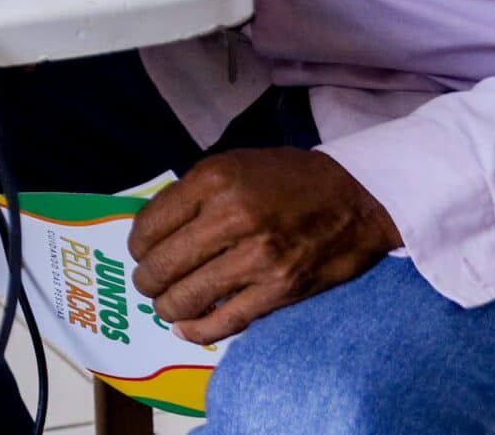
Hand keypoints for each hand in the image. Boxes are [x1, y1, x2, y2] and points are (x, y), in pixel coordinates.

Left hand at [128, 149, 399, 342]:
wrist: (357, 198)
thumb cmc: (289, 178)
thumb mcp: (233, 164)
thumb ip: (193, 194)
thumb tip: (153, 230)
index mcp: (214, 181)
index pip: (150, 225)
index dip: (137, 245)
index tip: (141, 252)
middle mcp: (231, 218)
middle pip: (162, 265)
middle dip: (147, 280)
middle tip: (149, 283)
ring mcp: (257, 258)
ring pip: (186, 298)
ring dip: (167, 307)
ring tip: (167, 305)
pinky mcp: (279, 290)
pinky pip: (224, 321)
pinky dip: (197, 330)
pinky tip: (187, 328)